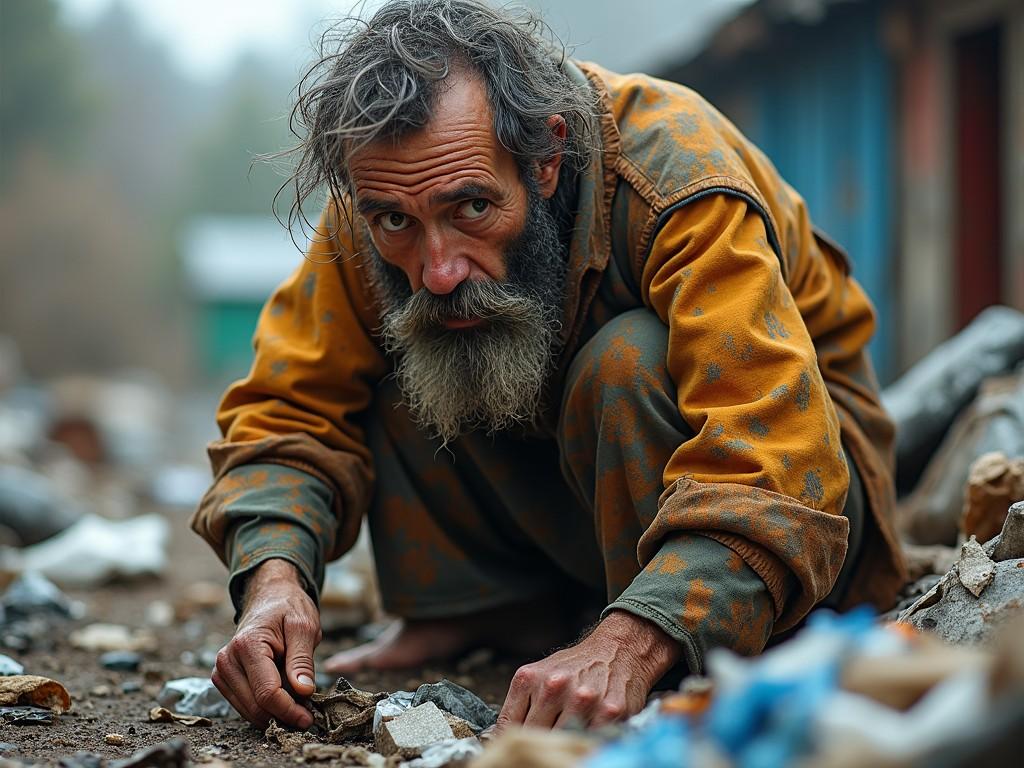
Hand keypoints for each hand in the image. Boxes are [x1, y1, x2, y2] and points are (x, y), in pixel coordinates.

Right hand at [212, 558, 320, 728]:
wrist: (270, 596)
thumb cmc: (288, 607)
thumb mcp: (304, 627)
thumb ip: (302, 660)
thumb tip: (303, 692)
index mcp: (247, 645)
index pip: (267, 692)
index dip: (288, 710)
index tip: (309, 719)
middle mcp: (227, 660)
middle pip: (255, 706)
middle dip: (283, 715)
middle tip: (308, 715)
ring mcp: (222, 670)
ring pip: (248, 710)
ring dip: (274, 714)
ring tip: (298, 704)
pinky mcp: (224, 678)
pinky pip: (244, 704)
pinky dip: (264, 707)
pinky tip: (283, 698)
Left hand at [495, 610, 679, 730]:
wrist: (618, 649)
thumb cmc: (578, 665)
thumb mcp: (541, 674)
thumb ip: (522, 704)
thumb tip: (501, 736)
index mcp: (531, 678)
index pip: (510, 726)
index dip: (512, 742)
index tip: (516, 750)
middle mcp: (554, 687)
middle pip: (535, 736)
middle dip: (539, 742)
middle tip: (543, 745)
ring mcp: (582, 700)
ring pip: (560, 741)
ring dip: (562, 743)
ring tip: (565, 738)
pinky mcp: (609, 712)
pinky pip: (589, 741)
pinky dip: (586, 743)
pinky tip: (586, 735)